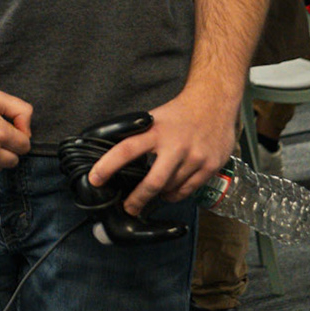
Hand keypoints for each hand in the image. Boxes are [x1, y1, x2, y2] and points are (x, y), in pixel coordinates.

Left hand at [87, 86, 237, 214]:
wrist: (214, 102)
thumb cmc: (181, 112)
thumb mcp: (155, 117)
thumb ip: (140, 136)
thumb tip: (118, 157)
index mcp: (156, 130)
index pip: (126, 149)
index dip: (108, 166)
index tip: (95, 179)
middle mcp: (176, 145)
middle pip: (153, 181)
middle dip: (137, 199)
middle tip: (128, 208)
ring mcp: (194, 157)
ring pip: (171, 189)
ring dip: (159, 195)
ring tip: (153, 193)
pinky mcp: (209, 166)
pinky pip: (188, 191)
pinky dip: (175, 194)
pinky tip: (170, 192)